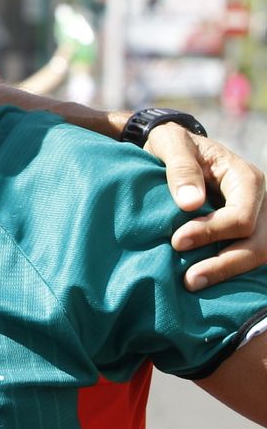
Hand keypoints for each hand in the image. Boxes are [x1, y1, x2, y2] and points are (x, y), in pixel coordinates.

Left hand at [143, 126, 266, 290]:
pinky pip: (249, 256)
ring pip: (258, 254)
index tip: (177, 241)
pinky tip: (207, 282)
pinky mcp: (247, 232)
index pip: (241, 217)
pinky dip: (230, 271)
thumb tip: (190, 204)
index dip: (212, 232)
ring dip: (228, 272)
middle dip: (224, 264)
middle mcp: (260, 201)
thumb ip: (181, 169)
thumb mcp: (171, 144)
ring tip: (192, 284)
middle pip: (258, 243)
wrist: (175, 147)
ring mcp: (258, 218)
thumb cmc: (173, 144)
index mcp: (246, 178)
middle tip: (189, 280)